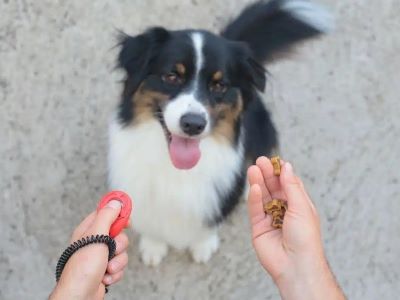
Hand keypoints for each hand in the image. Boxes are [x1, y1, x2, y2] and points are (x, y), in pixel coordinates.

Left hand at [50, 200, 128, 299]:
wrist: (79, 296)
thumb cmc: (82, 268)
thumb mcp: (96, 236)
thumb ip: (107, 216)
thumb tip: (115, 202)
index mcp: (89, 230)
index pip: (106, 213)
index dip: (118, 213)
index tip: (127, 217)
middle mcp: (95, 241)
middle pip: (119, 234)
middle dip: (120, 244)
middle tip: (112, 248)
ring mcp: (101, 256)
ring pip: (122, 251)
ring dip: (117, 262)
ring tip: (106, 268)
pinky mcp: (106, 269)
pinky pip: (120, 266)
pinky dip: (116, 273)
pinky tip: (105, 277)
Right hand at [247, 157, 344, 299]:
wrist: (296, 265)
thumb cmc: (306, 239)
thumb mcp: (302, 207)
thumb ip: (291, 186)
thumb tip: (287, 167)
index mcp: (298, 205)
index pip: (288, 184)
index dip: (281, 172)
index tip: (275, 160)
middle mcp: (284, 211)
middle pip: (273, 188)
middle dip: (267, 174)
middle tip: (260, 161)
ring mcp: (270, 218)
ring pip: (262, 196)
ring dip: (258, 182)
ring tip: (253, 169)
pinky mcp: (258, 227)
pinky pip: (255, 209)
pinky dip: (254, 197)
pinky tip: (254, 187)